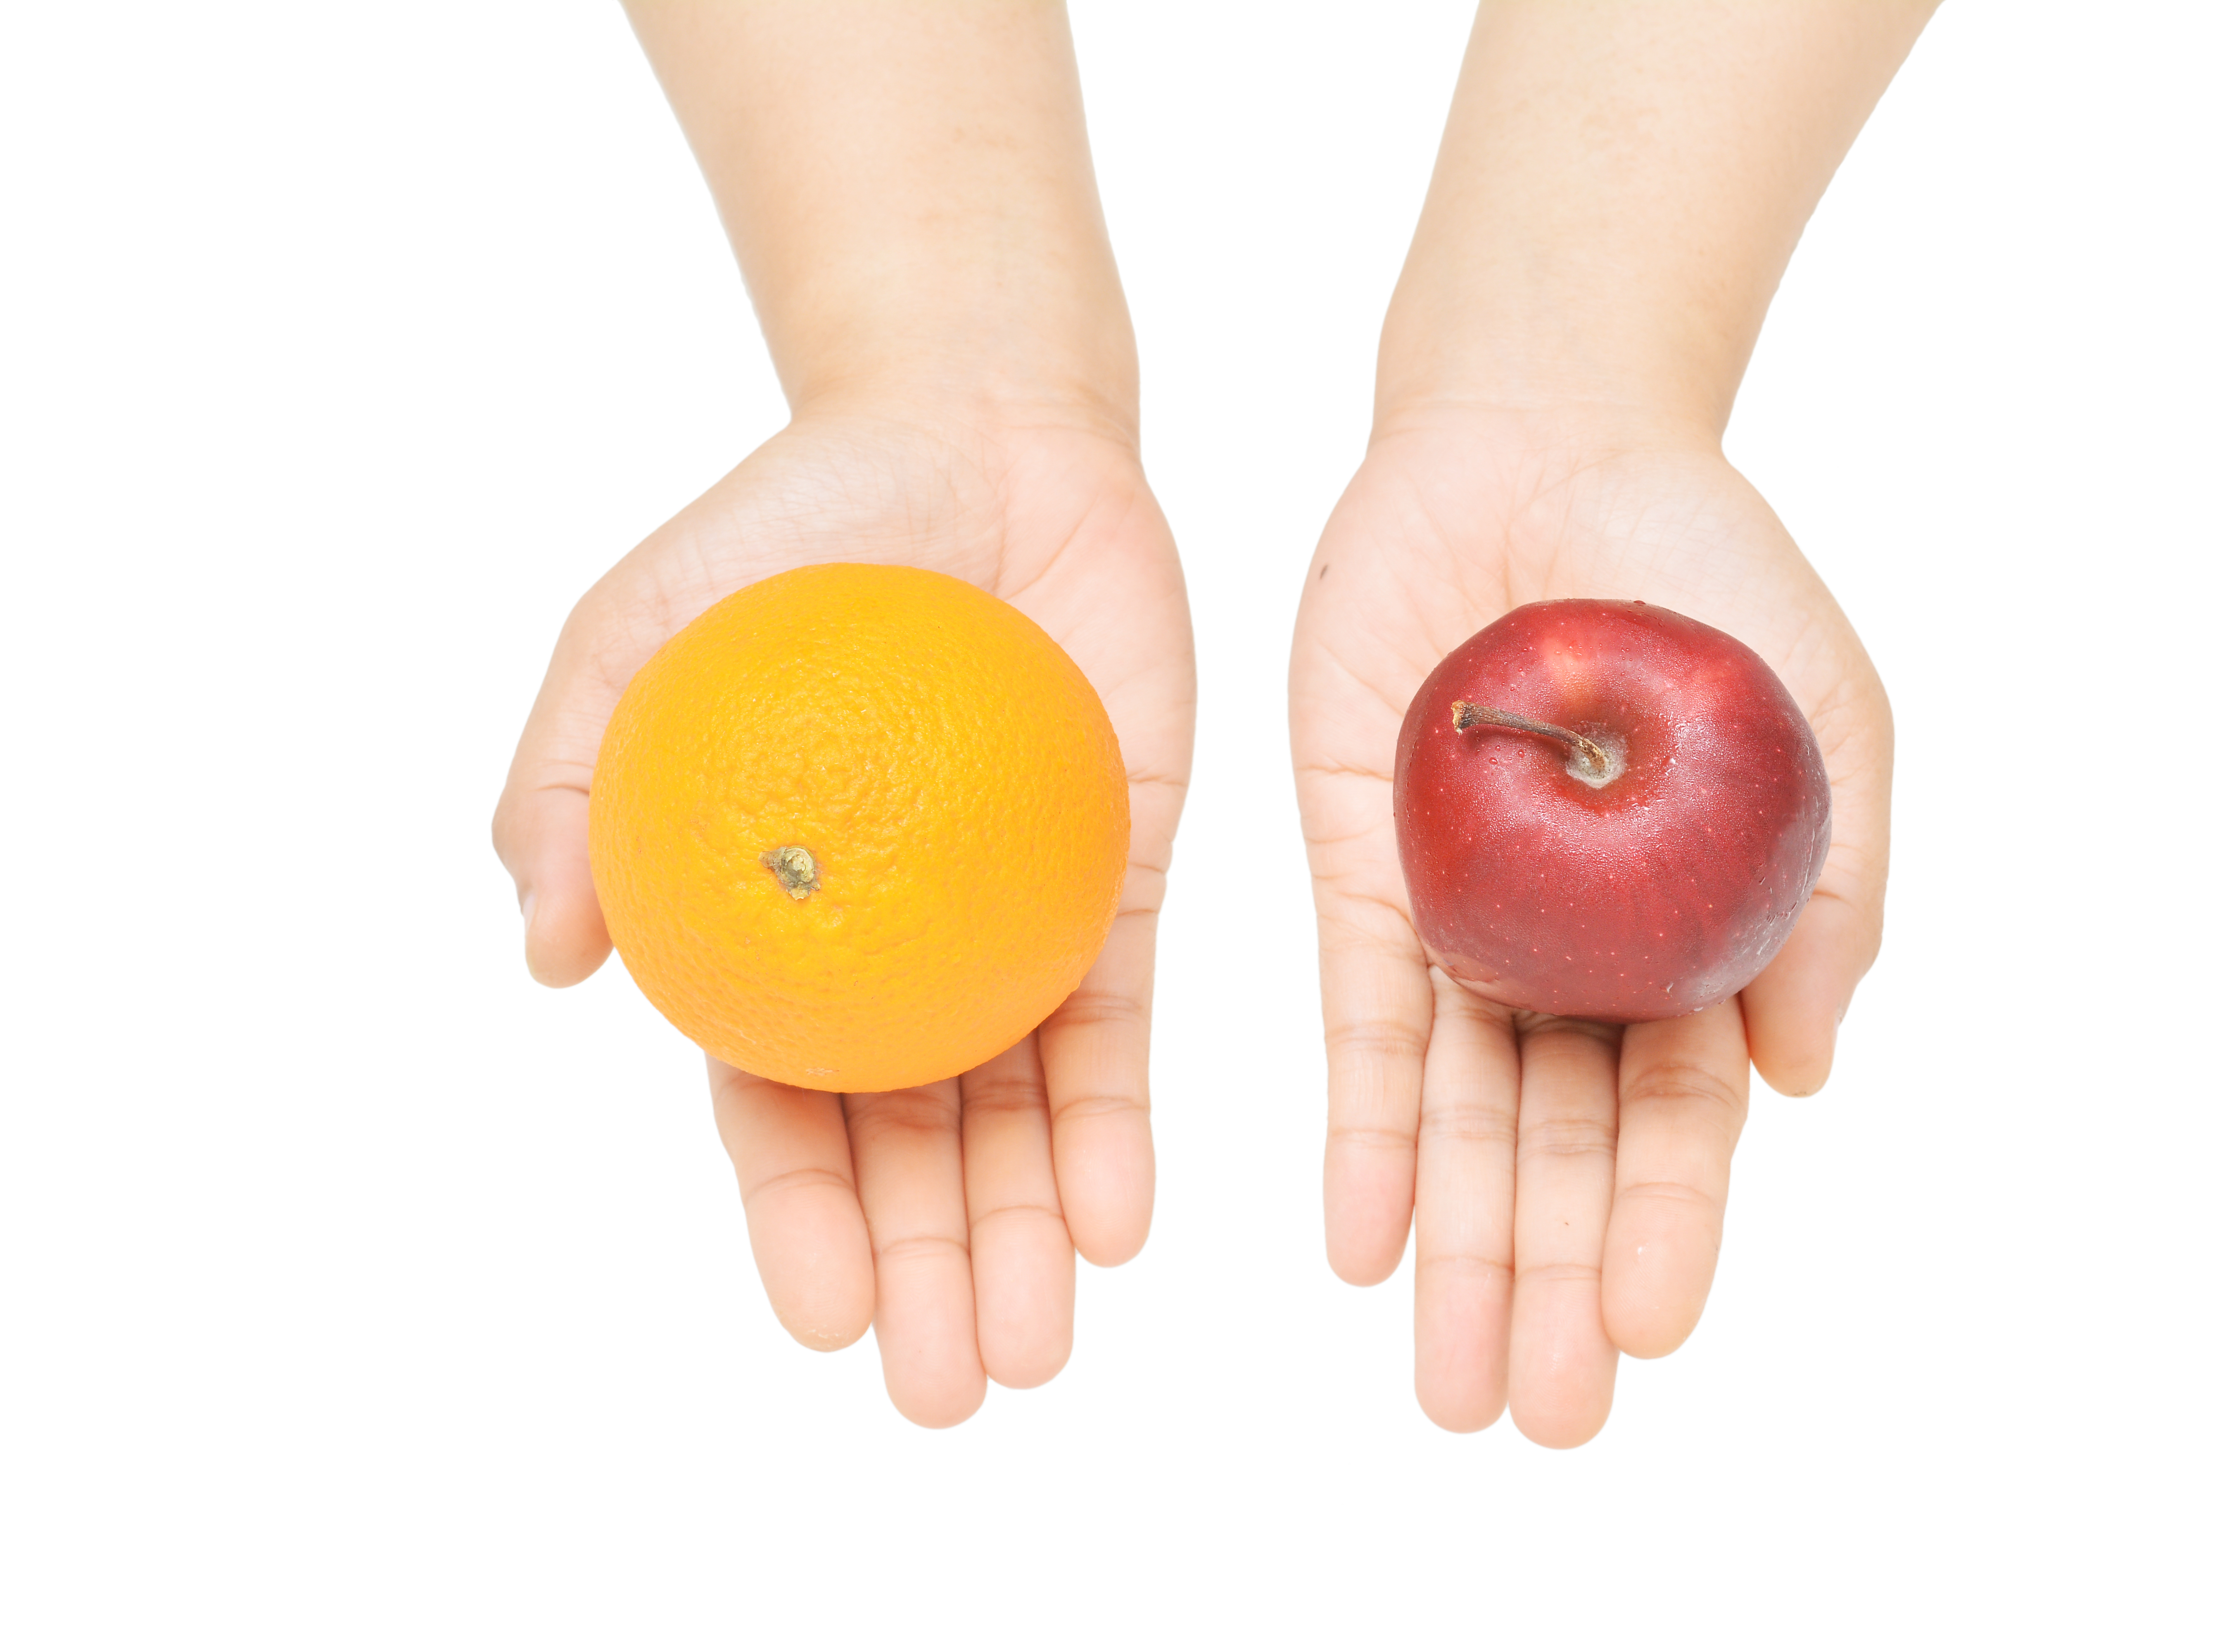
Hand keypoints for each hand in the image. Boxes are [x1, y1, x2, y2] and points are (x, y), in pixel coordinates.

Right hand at [494, 405, 1193, 1425]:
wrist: (973, 434)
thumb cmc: (785, 524)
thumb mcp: (635, 628)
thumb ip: (571, 780)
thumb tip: (542, 954)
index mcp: (777, 918)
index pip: (778, 1098)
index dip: (794, 1216)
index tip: (821, 1321)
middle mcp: (896, 943)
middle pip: (906, 1142)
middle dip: (924, 1274)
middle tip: (954, 1389)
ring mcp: (1012, 916)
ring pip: (1017, 1114)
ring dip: (1025, 1239)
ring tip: (1039, 1346)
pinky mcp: (1118, 876)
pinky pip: (1119, 1019)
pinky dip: (1118, 1123)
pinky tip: (1123, 1219)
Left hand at [1289, 406, 1890, 1444]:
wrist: (1545, 441)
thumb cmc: (1711, 566)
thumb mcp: (1824, 719)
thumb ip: (1831, 894)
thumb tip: (1805, 1075)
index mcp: (1697, 935)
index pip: (1682, 1116)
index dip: (1667, 1225)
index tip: (1652, 1332)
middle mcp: (1580, 951)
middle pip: (1565, 1147)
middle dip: (1553, 1281)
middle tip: (1537, 1416)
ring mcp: (1470, 919)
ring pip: (1465, 1119)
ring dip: (1459, 1251)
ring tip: (1450, 1378)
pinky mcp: (1364, 871)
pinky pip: (1359, 1026)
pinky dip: (1363, 1136)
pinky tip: (1356, 1243)